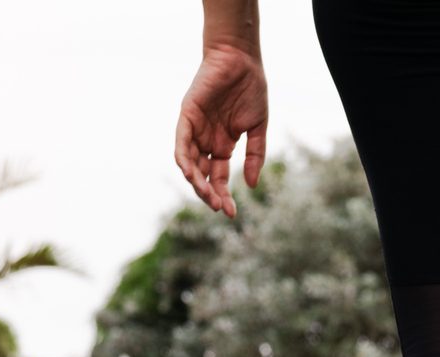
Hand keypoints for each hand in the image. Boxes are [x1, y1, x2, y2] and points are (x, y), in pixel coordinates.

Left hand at [175, 43, 268, 217]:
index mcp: (223, 145)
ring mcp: (195, 129)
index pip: (219, 177)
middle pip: (203, 175)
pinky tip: (190, 174)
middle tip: (219, 208)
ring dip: (196, 182)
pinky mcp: (187, 116)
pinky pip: (181, 142)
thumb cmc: (251, 89)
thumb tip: (252, 185)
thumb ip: (255, 156)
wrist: (241, 60)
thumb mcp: (258, 129)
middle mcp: (206, 140)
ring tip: (207, 196)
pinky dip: (184, 159)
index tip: (231, 213)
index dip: (223, 195)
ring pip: (190, 163)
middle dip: (209, 194)